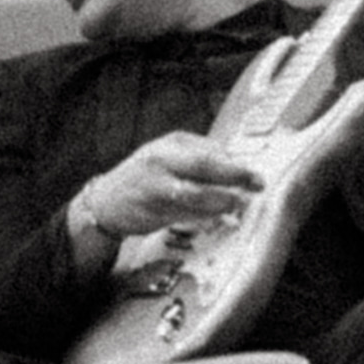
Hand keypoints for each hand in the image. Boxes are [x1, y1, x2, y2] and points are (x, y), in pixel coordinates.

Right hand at [70, 132, 262, 247]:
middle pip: (205, 165)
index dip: (236, 163)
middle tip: (256, 184)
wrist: (106, 202)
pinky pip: (186, 214)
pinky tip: (219, 220)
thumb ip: (200, 160)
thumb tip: (236, 168)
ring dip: (222, 199)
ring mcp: (156, 184)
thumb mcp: (171, 157)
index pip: (211, 150)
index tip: (255, 174)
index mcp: (172, 143)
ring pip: (196, 193)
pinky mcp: (153, 209)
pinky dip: (205, 218)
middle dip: (235, 175)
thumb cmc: (145, 178)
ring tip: (239, 204)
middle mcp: (162, 159)